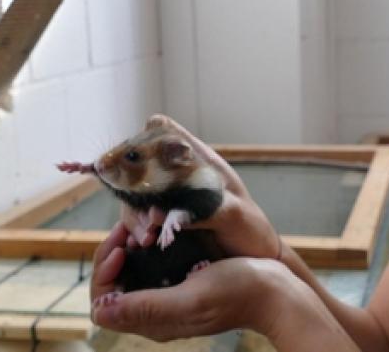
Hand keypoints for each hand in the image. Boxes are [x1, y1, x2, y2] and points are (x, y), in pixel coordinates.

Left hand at [90, 222, 291, 340]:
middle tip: (128, 230)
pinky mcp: (183, 287)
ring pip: (130, 277)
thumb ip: (147, 306)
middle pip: (113, 288)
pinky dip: (146, 252)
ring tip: (140, 229)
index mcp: (154, 323)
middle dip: (113, 257)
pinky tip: (157, 234)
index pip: (103, 304)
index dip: (104, 272)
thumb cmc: (239, 292)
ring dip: (129, 251)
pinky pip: (151, 271)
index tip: (122, 245)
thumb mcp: (191, 295)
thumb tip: (100, 313)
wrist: (276, 292)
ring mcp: (170, 301)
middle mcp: (156, 316)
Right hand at [121, 115, 280, 258]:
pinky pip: (141, 219)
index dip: (147, 136)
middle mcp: (181, 176)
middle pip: (140, 166)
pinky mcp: (166, 220)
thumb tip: (158, 215)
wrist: (255, 255)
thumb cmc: (251, 227)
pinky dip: (136, 231)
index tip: (138, 160)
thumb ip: (202, 212)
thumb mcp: (234, 215)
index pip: (166, 132)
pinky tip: (142, 244)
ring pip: (135, 196)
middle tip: (148, 220)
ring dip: (134, 216)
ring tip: (145, 239)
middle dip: (132, 190)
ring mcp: (171, 197)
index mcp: (201, 162)